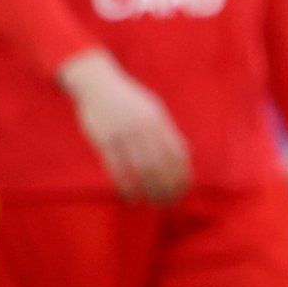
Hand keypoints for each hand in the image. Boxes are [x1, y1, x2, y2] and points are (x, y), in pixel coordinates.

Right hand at [59, 49, 191, 202]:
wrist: (99, 84)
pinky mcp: (105, 140)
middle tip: (170, 202)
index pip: (177, 152)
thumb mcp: (155, 109)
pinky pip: (117, 168)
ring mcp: (124, 134)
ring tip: (154, 202)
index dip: (183, 173)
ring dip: (150, 189)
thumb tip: (188, 153)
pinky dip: (126, 185)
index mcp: (159, 120)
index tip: (185, 189)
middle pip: (161, 163)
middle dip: (168, 186)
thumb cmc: (129, 99)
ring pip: (141, 168)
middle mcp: (145, 128)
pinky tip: (131, 196)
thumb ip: (170, 131)